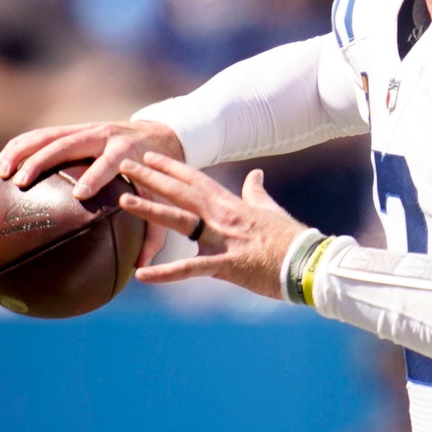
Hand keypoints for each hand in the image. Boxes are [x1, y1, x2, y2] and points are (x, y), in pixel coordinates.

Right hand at [0, 120, 185, 266]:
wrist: (158, 133)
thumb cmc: (155, 174)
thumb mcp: (161, 197)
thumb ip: (153, 230)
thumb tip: (141, 267)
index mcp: (126, 152)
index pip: (109, 163)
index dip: (95, 176)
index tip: (80, 195)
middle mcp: (103, 136)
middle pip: (67, 144)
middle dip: (42, 161)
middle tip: (20, 182)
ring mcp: (85, 129)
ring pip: (47, 136)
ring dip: (21, 152)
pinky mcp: (73, 128)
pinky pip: (41, 136)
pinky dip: (19, 148)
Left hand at [116, 152, 305, 300]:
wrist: (308, 262)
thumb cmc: (291, 239)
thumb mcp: (271, 211)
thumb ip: (256, 193)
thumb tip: (255, 175)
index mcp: (232, 204)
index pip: (196, 180)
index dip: (171, 167)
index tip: (150, 156)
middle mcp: (223, 217)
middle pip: (182, 192)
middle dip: (152, 177)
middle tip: (125, 164)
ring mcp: (223, 239)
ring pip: (180, 220)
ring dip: (150, 210)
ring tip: (123, 201)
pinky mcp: (226, 265)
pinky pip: (190, 269)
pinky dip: (165, 273)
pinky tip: (142, 275)